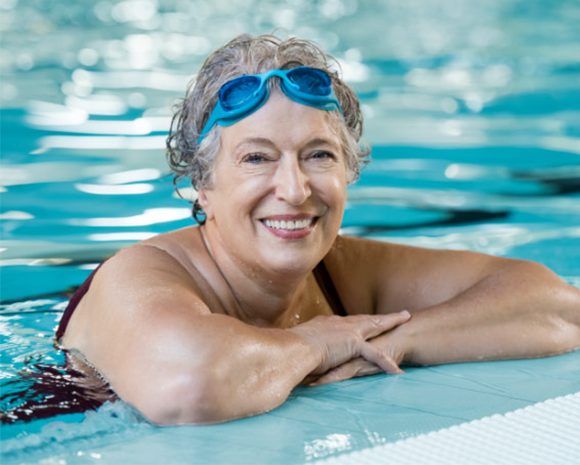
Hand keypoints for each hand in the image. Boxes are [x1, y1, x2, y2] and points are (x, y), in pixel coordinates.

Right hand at [288, 310, 410, 379]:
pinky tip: (397, 370)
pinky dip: (385, 362)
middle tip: (400, 313)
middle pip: (366, 318)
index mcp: (326, 325)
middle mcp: (338, 324)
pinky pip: (374, 354)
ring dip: (392, 322)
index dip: (359, 321)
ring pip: (375, 326)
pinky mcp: (352, 343)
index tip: (366, 320)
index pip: (348, 322)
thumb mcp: (299, 346)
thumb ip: (305, 349)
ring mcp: (347, 331)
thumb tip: (298, 356)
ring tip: (406, 319)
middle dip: (383, 316)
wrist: (291, 349)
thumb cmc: (289, 350)